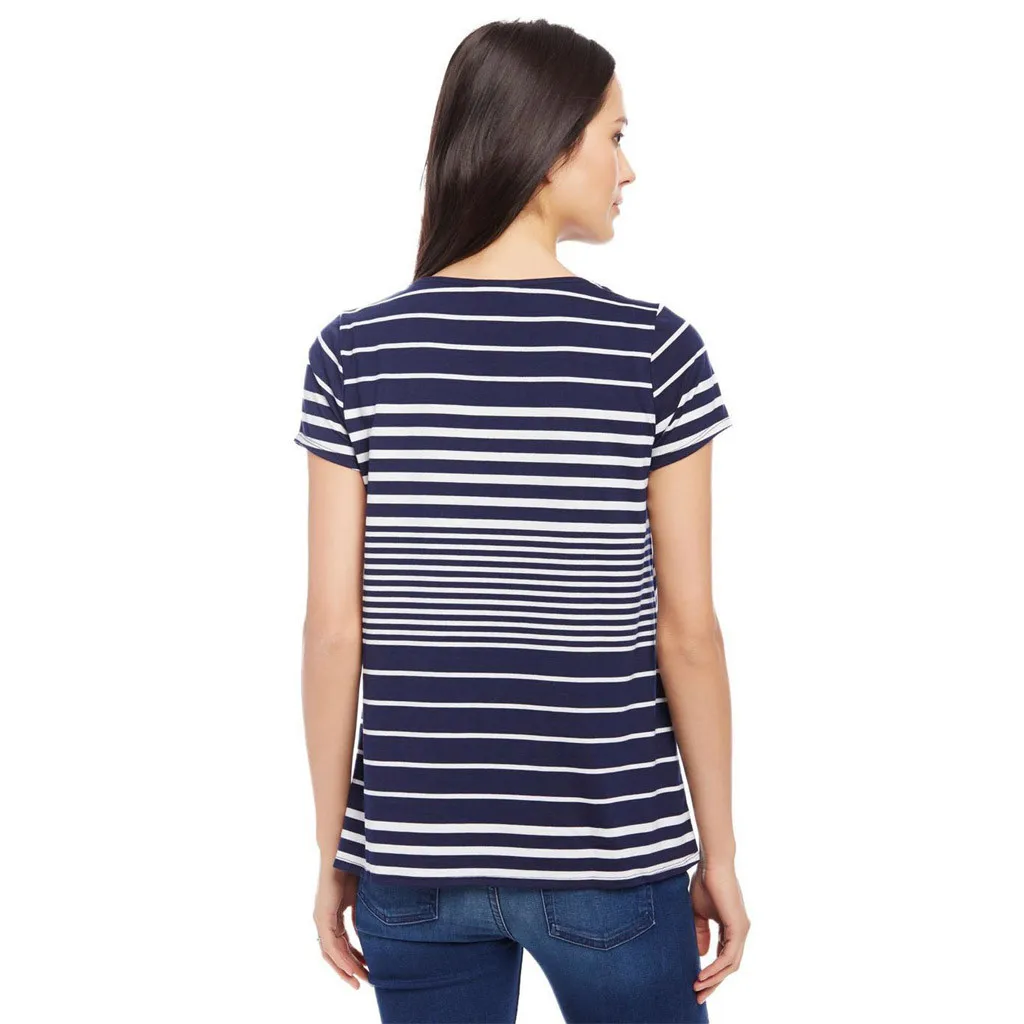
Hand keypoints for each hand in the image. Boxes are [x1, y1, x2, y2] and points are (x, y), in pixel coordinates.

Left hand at [313, 864, 369, 989]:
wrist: (343, 853)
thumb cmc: (352, 870)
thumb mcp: (359, 900)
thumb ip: (360, 918)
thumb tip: (369, 935)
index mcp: (332, 917)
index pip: (341, 945)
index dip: (353, 959)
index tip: (367, 970)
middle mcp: (324, 921)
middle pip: (333, 954)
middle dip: (348, 970)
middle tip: (362, 983)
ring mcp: (321, 919)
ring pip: (330, 953)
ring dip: (345, 968)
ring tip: (359, 980)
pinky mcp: (323, 916)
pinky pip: (330, 944)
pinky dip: (341, 957)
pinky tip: (352, 966)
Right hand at [689, 858, 749, 1005]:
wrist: (712, 864)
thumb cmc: (705, 883)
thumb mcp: (698, 913)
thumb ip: (701, 932)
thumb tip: (702, 954)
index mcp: (731, 928)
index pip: (723, 957)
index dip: (711, 972)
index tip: (696, 984)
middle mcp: (740, 932)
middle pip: (729, 966)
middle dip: (714, 982)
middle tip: (698, 996)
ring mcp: (742, 930)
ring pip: (730, 964)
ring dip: (714, 979)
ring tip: (697, 988)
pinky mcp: (739, 927)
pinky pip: (728, 955)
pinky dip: (716, 968)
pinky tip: (703, 974)